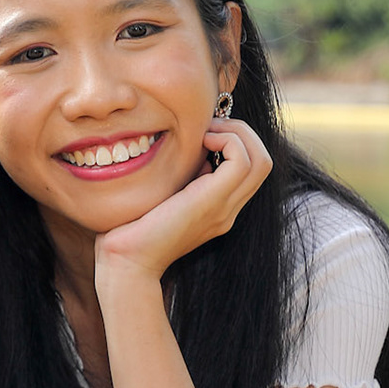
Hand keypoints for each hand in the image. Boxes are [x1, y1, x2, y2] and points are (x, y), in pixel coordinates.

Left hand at [95, 117, 271, 284]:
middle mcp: (228, 210)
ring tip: (206, 130)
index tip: (203, 131)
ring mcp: (224, 209)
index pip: (251, 168)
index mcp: (219, 208)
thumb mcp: (162, 198)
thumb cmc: (130, 230)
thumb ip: (180, 180)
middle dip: (240, 131)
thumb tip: (191, 154)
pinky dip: (228, 140)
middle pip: (263, 161)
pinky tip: (201, 141)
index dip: (234, 141)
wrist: (125, 263)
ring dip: (236, 133)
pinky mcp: (212, 203)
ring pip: (261, 159)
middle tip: (208, 125)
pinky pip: (242, 162)